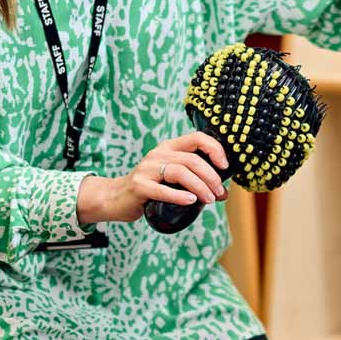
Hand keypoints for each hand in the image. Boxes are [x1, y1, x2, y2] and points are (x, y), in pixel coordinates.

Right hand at [76, 132, 227, 224]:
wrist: (115, 198)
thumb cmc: (150, 189)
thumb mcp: (172, 179)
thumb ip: (194, 181)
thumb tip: (223, 193)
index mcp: (168, 148)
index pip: (197, 138)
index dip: (215, 149)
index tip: (225, 166)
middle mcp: (158, 154)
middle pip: (191, 159)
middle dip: (211, 176)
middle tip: (219, 193)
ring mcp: (146, 169)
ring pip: (179, 172)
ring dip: (199, 186)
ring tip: (209, 200)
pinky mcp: (139, 186)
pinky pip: (161, 189)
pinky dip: (179, 195)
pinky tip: (191, 201)